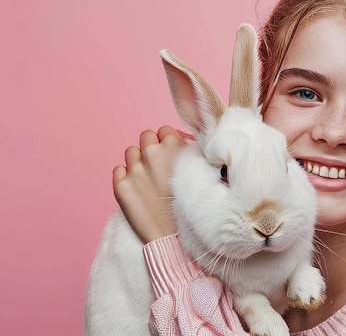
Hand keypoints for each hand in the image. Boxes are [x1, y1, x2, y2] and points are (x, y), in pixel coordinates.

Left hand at [112, 125, 193, 243]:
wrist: (178, 238)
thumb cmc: (194, 206)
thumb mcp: (203, 173)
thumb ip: (192, 152)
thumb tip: (183, 140)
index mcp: (174, 146)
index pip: (164, 130)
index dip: (169, 142)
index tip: (172, 155)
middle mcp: (152, 154)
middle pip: (146, 137)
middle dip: (152, 148)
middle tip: (160, 166)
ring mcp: (135, 170)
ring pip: (131, 152)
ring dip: (139, 161)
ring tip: (150, 179)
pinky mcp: (121, 186)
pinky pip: (119, 170)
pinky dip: (126, 177)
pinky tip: (139, 189)